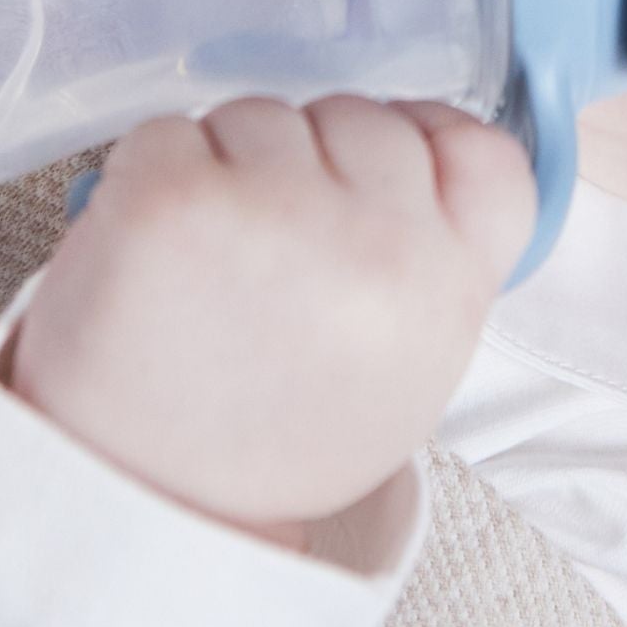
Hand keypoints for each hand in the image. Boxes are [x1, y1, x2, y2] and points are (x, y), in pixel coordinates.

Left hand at [5, 96, 537, 547]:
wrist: (143, 510)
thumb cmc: (269, 433)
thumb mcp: (405, 369)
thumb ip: (431, 260)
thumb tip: (416, 147)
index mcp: (447, 288)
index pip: (483, 153)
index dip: (429, 140)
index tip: (376, 171)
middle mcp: (380, 243)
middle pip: (362, 116)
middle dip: (311, 161)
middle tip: (270, 253)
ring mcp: (278, 211)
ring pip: (264, 116)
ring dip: (229, 167)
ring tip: (209, 267)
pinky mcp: (174, 198)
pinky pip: (170, 133)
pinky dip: (149, 178)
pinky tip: (153, 256)